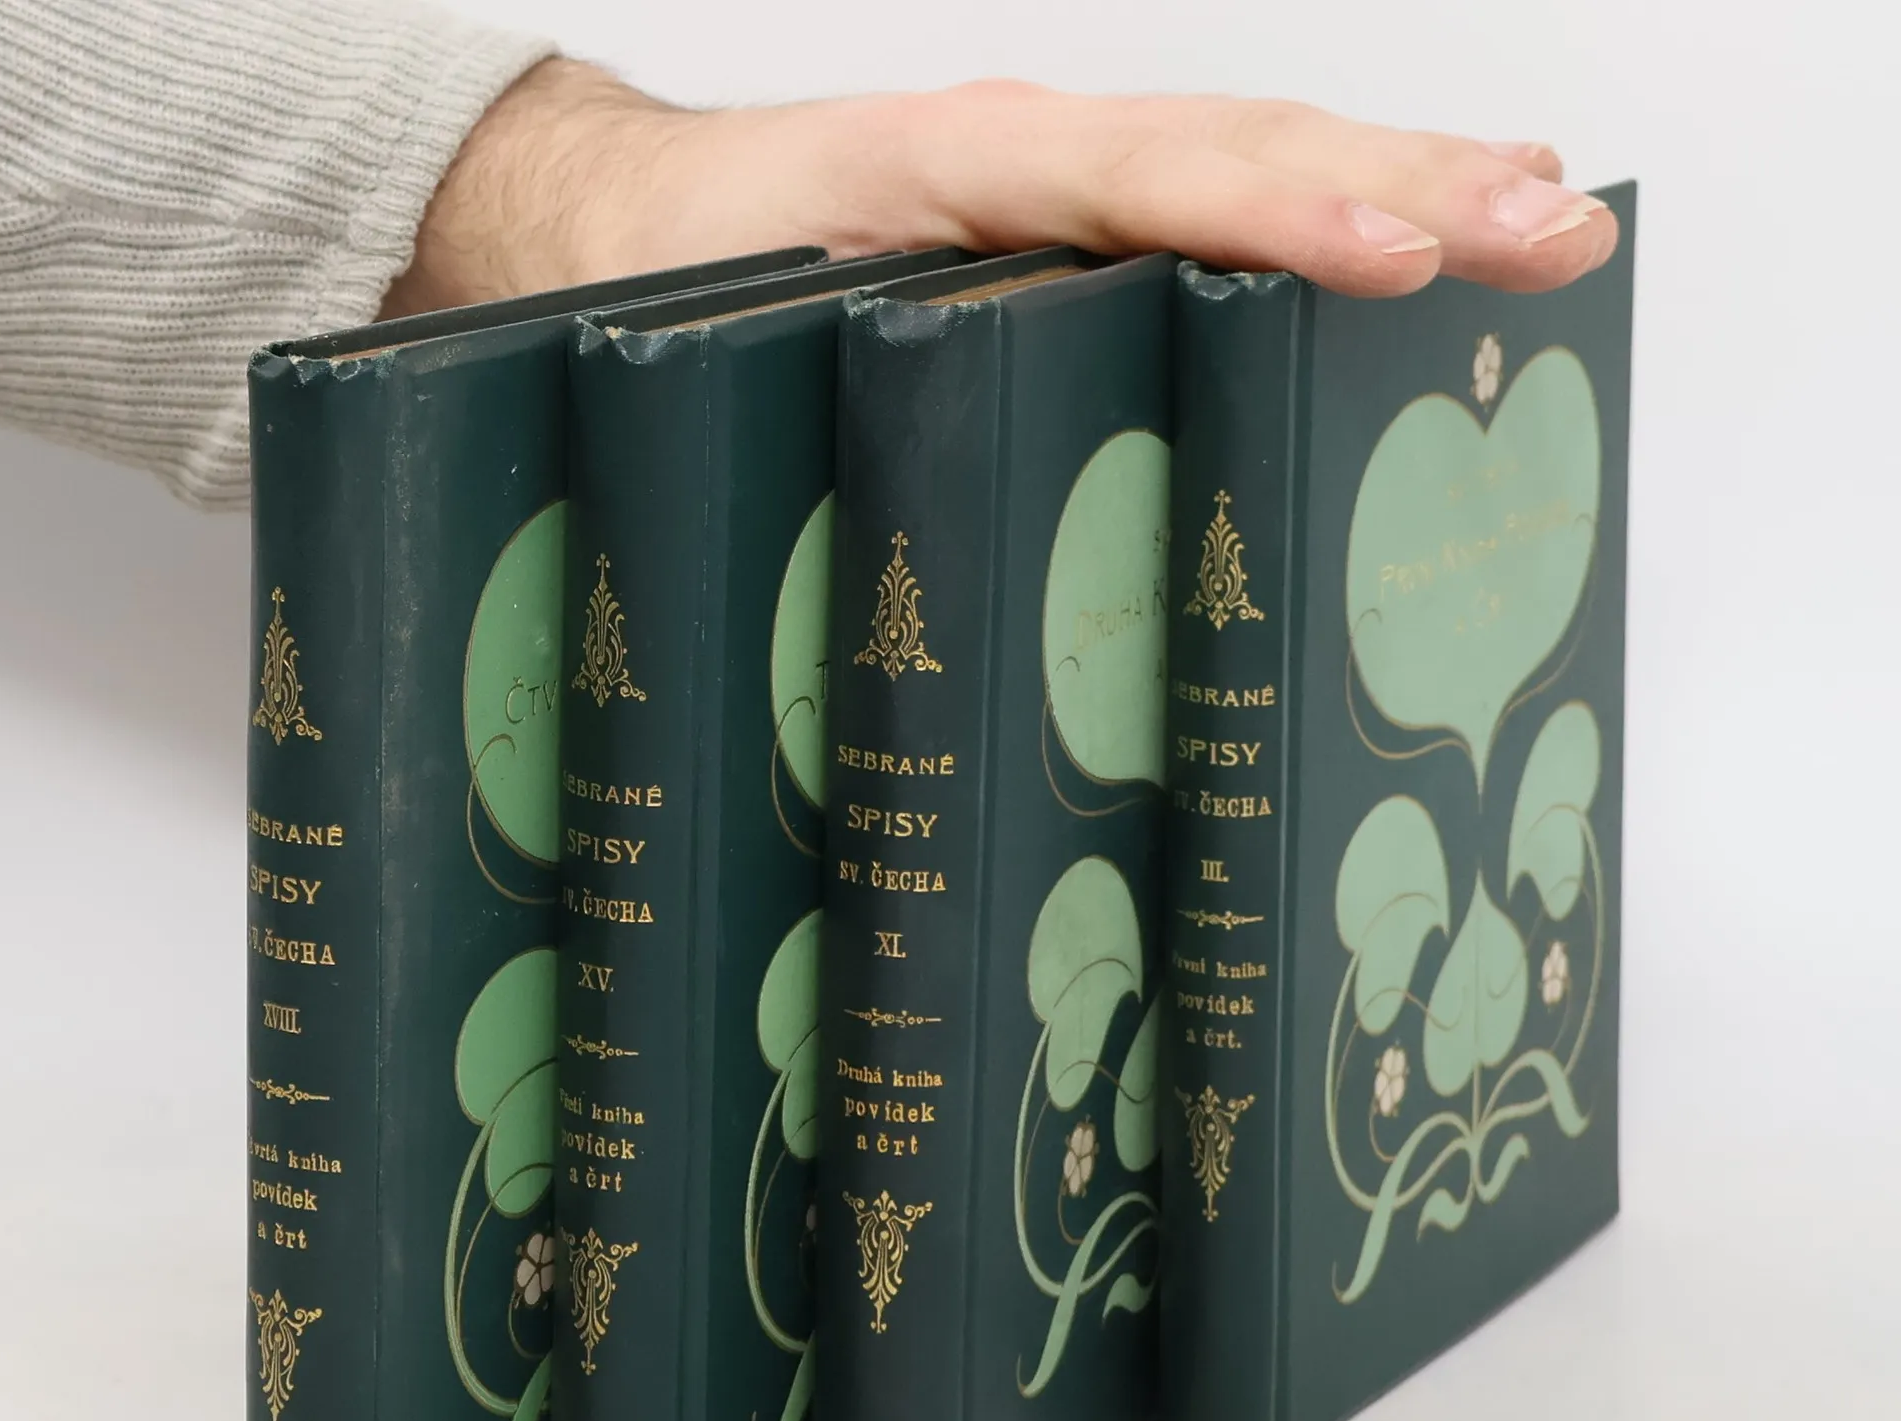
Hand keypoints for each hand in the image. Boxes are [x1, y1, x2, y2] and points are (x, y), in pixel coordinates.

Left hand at [381, 59, 1616, 318]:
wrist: (601, 226)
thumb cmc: (667, 283)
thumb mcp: (737, 335)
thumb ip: (837, 390)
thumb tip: (931, 532)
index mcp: (954, 175)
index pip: (1147, 179)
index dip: (1274, 216)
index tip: (1394, 252)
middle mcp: (1028, 164)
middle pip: (1244, 150)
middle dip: (1411, 187)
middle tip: (1556, 232)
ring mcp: (1056, 189)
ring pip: (1248, 164)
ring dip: (1402, 185)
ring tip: (1536, 222)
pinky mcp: (1062, 228)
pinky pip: (1207, 205)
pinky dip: (1325, 212)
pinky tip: (1410, 242)